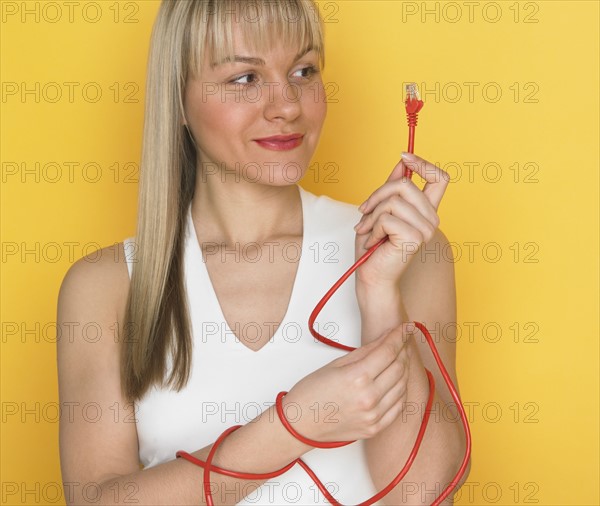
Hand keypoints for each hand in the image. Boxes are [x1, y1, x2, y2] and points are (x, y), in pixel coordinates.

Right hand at [283, 323, 412, 442]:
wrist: (300, 424)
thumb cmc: (311, 393)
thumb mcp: (336, 365)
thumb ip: (364, 352)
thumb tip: (384, 340)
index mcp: (357, 378)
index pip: (388, 351)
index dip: (399, 336)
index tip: (405, 328)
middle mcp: (369, 398)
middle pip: (399, 367)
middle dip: (403, 350)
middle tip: (403, 341)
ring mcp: (374, 415)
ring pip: (402, 386)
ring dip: (404, 369)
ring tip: (400, 358)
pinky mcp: (375, 428)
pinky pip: (398, 406)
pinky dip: (401, 390)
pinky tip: (397, 380)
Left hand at [354, 152, 449, 289]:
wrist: (371, 276)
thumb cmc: (373, 247)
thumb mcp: (380, 210)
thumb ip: (393, 188)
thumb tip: (402, 162)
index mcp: (425, 211)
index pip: (439, 178)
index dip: (423, 163)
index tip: (404, 157)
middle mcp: (430, 219)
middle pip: (405, 184)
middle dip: (377, 194)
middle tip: (364, 211)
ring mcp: (425, 229)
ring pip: (393, 200)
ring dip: (372, 215)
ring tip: (367, 230)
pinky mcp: (415, 238)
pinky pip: (387, 217)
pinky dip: (372, 228)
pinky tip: (372, 241)